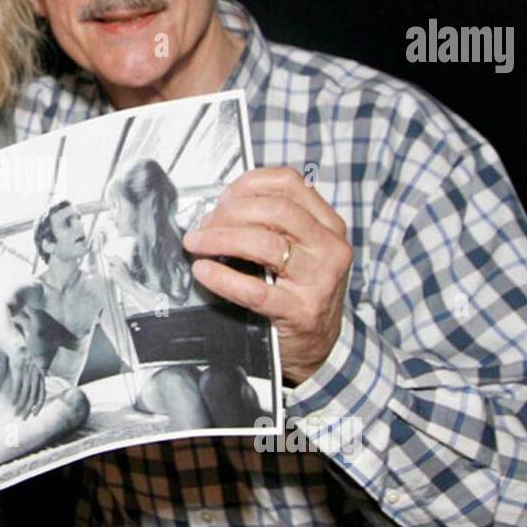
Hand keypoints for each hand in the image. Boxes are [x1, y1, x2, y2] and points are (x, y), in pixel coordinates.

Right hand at [7, 338, 45, 419]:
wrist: (17, 347)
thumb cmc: (24, 361)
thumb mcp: (33, 370)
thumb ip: (34, 381)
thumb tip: (34, 393)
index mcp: (40, 377)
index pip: (41, 394)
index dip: (38, 405)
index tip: (34, 415)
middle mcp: (36, 376)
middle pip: (33, 396)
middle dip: (28, 409)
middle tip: (23, 418)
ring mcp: (28, 373)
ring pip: (26, 393)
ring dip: (21, 405)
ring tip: (16, 413)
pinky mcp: (19, 370)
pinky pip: (18, 386)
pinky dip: (16, 396)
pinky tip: (13, 403)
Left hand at [182, 166, 352, 384]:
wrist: (318, 344)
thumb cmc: (299, 290)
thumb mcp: (299, 249)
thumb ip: (271, 224)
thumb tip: (218, 208)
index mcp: (327, 225)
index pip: (289, 183)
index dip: (248, 184)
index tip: (222, 198)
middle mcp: (329, 248)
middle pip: (274, 210)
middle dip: (229, 213)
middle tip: (204, 226)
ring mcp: (319, 280)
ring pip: (264, 244)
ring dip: (221, 239)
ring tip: (197, 244)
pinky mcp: (301, 311)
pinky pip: (254, 290)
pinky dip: (222, 278)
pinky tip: (204, 271)